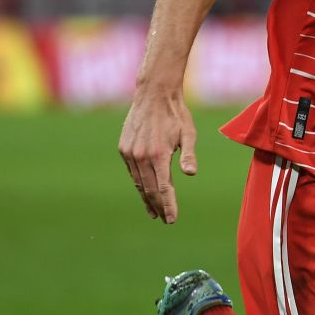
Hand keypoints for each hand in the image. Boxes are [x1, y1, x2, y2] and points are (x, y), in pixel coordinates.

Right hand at [118, 88, 197, 223]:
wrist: (154, 95)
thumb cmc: (176, 114)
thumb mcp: (188, 133)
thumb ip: (188, 155)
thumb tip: (191, 174)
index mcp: (159, 155)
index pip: (164, 188)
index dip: (168, 205)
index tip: (172, 219)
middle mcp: (141, 157)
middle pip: (150, 189)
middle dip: (158, 206)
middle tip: (165, 220)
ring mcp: (130, 153)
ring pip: (139, 183)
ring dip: (147, 198)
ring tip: (154, 212)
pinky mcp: (123, 149)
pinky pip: (133, 172)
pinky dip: (139, 183)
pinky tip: (145, 191)